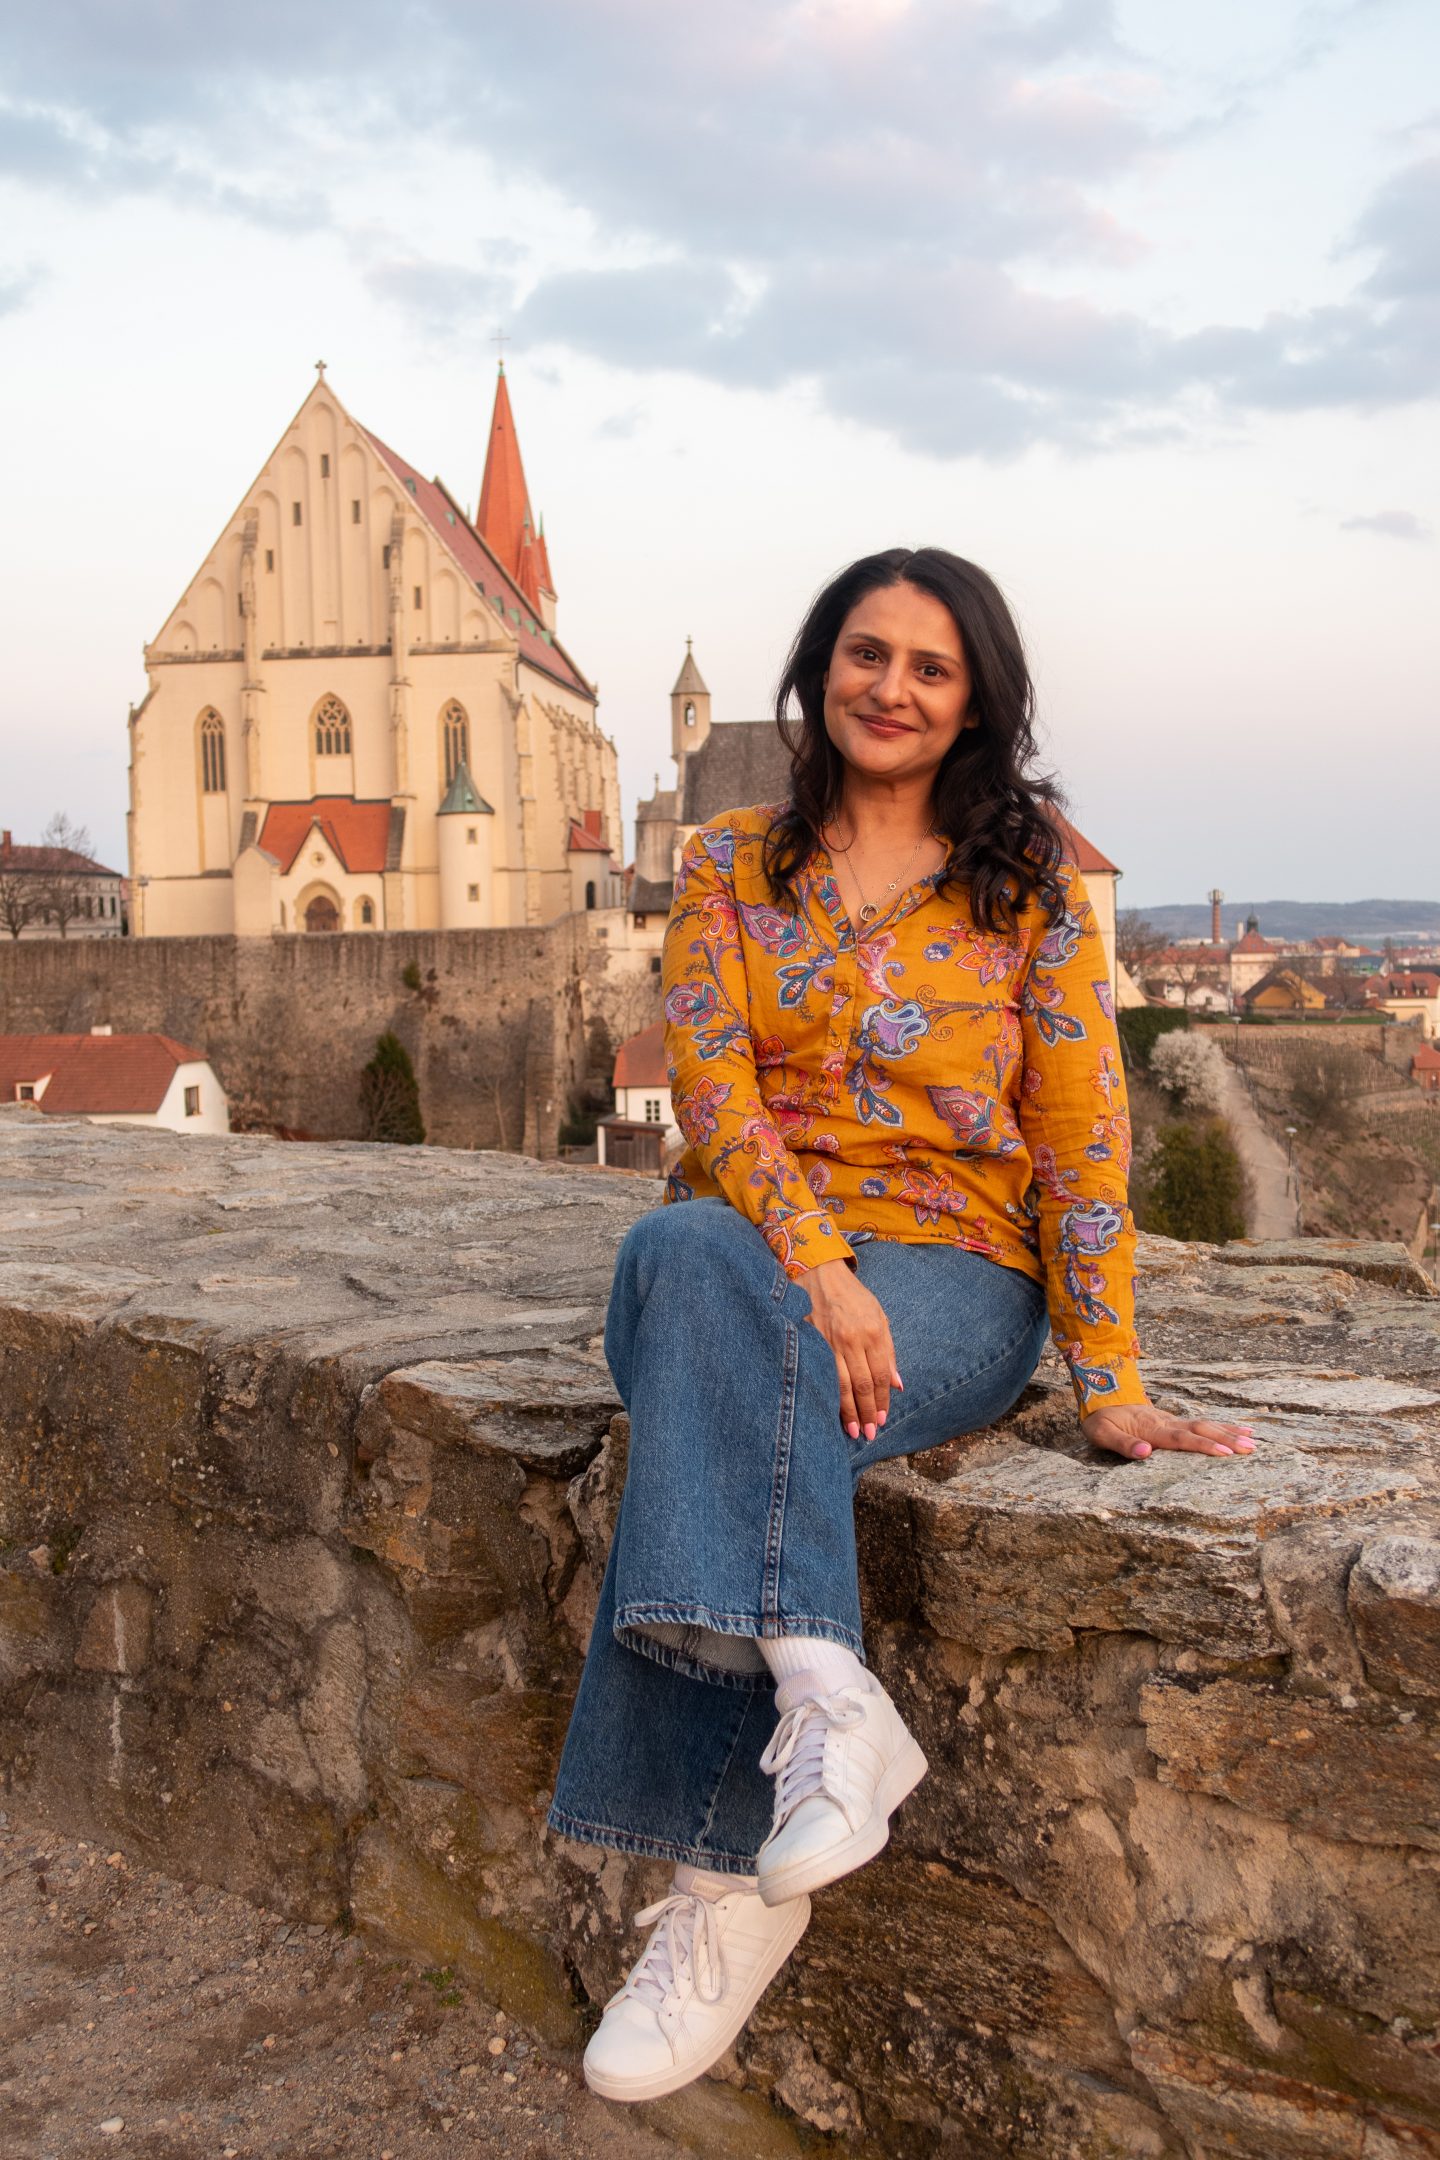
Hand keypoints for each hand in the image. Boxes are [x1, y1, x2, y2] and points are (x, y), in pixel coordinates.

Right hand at [803, 1258, 900, 1441]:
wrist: (820, 1274)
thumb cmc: (853, 1297)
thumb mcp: (879, 1316)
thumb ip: (889, 1351)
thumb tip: (898, 1385)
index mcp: (873, 1332)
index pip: (880, 1375)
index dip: (882, 1400)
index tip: (882, 1419)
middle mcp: (853, 1339)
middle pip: (863, 1384)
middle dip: (867, 1412)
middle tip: (870, 1433)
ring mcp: (830, 1341)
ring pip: (842, 1384)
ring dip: (849, 1411)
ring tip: (854, 1430)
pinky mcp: (812, 1341)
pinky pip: (822, 1374)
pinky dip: (829, 1395)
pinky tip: (831, 1410)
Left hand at [1080, 1400, 1255, 1461]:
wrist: (1101, 1396)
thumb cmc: (1100, 1420)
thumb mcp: (1101, 1433)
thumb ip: (1122, 1444)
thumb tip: (1145, 1453)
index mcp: (1151, 1429)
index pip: (1182, 1439)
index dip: (1203, 1446)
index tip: (1226, 1453)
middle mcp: (1166, 1422)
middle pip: (1200, 1430)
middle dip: (1226, 1439)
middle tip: (1251, 1448)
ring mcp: (1172, 1420)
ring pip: (1205, 1425)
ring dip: (1229, 1432)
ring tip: (1253, 1439)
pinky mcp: (1174, 1421)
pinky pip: (1202, 1424)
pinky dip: (1221, 1426)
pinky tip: (1238, 1429)